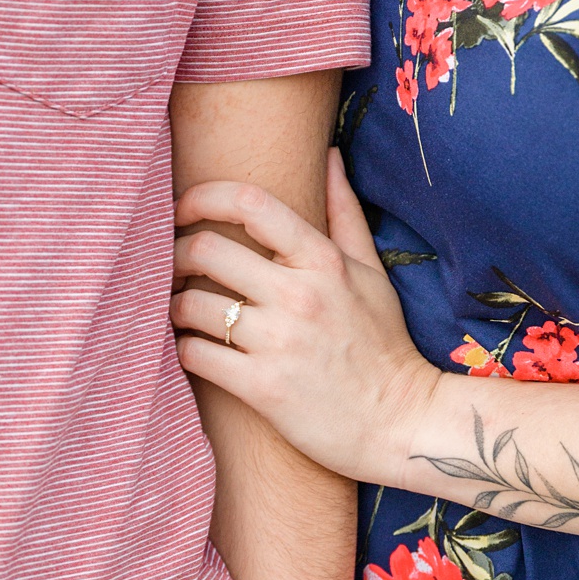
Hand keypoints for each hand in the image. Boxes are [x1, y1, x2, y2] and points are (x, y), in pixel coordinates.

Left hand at [173, 149, 437, 486]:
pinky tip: (195, 348)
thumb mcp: (372, 274)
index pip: (250, 204)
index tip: (186, 208)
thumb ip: (345, 213)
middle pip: (206, 250)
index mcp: (324, 262)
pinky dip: (184, 348)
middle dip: (177, 253)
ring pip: (191, 304)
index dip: (204, 197)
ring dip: (176, 306)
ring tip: (184, 311)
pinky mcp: (262, 388)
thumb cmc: (384, 346)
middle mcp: (300, 296)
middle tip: (175, 265)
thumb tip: (328, 156)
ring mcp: (280, 343)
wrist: (402, 423)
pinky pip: (194, 354)